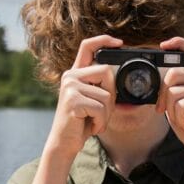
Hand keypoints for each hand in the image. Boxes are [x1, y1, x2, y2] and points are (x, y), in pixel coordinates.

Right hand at [44, 35, 120, 159]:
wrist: (64, 143)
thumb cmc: (81, 122)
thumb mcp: (92, 100)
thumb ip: (100, 85)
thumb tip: (117, 73)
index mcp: (75, 74)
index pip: (87, 46)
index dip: (104, 40)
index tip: (119, 42)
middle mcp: (70, 76)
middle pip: (106, 71)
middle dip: (111, 95)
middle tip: (101, 112)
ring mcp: (70, 87)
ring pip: (106, 95)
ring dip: (106, 114)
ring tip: (93, 121)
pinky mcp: (72, 101)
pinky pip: (100, 108)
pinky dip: (100, 122)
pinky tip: (90, 126)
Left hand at [156, 37, 183, 164]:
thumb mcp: (175, 103)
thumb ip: (170, 89)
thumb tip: (156, 77)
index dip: (177, 43)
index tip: (162, 45)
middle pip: (172, 74)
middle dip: (162, 96)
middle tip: (165, 111)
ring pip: (173, 92)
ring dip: (171, 110)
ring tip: (183, 119)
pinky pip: (179, 105)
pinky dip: (179, 118)